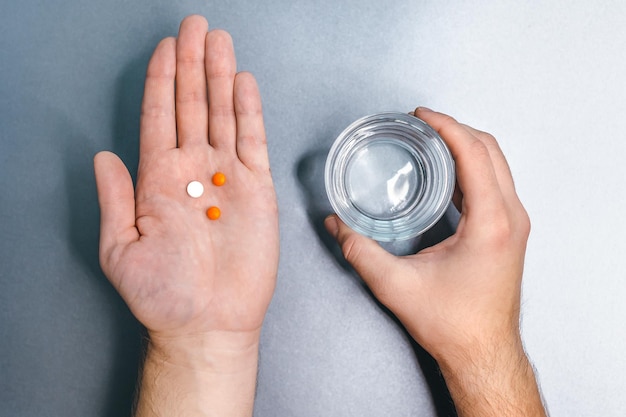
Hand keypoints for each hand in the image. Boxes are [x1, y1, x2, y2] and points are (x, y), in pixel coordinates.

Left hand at [94, 15, 277, 351]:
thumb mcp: (121, 249)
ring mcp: (226, 177)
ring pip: (223, 115)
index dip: (162, 80)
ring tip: (217, 41)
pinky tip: (242, 83)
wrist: (207, 322)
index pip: (159, 116)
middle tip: (194, 26)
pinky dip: (248, 112)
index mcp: (158, 179)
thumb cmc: (164, 294)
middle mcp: (192, 170)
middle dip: (192, 64)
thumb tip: (104, 155)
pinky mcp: (256, 190)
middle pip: (192, 105)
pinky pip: (252, 142)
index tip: (165, 46)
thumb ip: (114, 199)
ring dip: (219, 77)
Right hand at [326, 108, 545, 415]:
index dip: (446, 126)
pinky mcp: (508, 232)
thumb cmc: (454, 324)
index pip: (474, 153)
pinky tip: (445, 172)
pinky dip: (471, 167)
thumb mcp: (396, 286)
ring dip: (465, 146)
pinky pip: (494, 183)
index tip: (422, 116)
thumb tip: (336, 225)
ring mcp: (514, 224)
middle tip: (422, 123)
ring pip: (496, 164)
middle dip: (455, 128)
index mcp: (492, 222)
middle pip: (490, 150)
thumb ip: (359, 252)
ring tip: (431, 140)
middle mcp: (510, 218)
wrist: (483, 353)